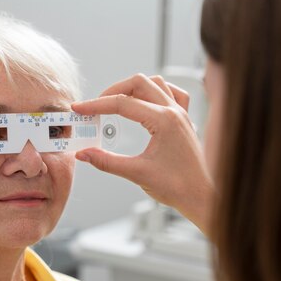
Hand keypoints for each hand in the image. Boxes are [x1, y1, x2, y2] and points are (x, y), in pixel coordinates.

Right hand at [72, 73, 213, 235]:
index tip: (80, 109)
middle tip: (94, 107)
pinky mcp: (184, 120)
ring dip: (133, 88)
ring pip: (155, 83)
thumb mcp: (136, 173)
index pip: (122, 103)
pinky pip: (172, 93)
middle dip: (112, 91)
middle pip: (138, 83)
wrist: (201, 197)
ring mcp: (181, 114)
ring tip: (115, 103)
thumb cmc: (177, 187)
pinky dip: (155, 91)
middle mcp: (174, 111)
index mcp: (164, 120)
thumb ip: (106, 161)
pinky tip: (145, 101)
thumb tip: (83, 154)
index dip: (96, 105)